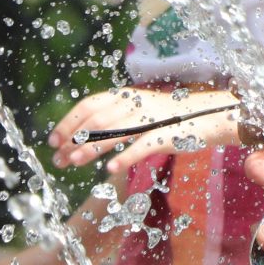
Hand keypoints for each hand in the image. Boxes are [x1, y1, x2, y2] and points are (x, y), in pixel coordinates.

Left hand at [47, 86, 235, 182]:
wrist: (210, 115)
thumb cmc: (171, 117)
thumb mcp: (141, 110)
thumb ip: (116, 117)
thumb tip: (83, 133)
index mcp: (127, 95)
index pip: (90, 104)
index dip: (69, 121)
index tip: (53, 140)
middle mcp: (137, 103)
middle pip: (97, 119)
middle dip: (74, 139)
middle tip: (59, 159)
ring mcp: (152, 118)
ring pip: (115, 131)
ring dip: (91, 148)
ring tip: (74, 163)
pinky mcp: (167, 135)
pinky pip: (142, 146)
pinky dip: (125, 157)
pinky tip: (110, 169)